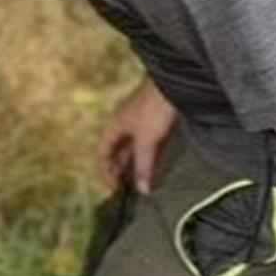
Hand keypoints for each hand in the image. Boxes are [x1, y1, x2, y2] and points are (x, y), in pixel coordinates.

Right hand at [98, 77, 176, 192]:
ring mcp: (137, 121)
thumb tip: (142, 188)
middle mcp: (123, 123)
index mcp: (114, 125)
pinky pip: (143, 142)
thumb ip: (143, 166)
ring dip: (132, 161)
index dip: (105, 170)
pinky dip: (144, 154)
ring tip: (138, 176)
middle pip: (115, 149)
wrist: (172, 86)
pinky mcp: (151, 119)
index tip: (113, 187)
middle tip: (125, 185)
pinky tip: (152, 161)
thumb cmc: (154, 107)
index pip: (103, 152)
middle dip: (118, 167)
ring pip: (130, 146)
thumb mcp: (146, 141)